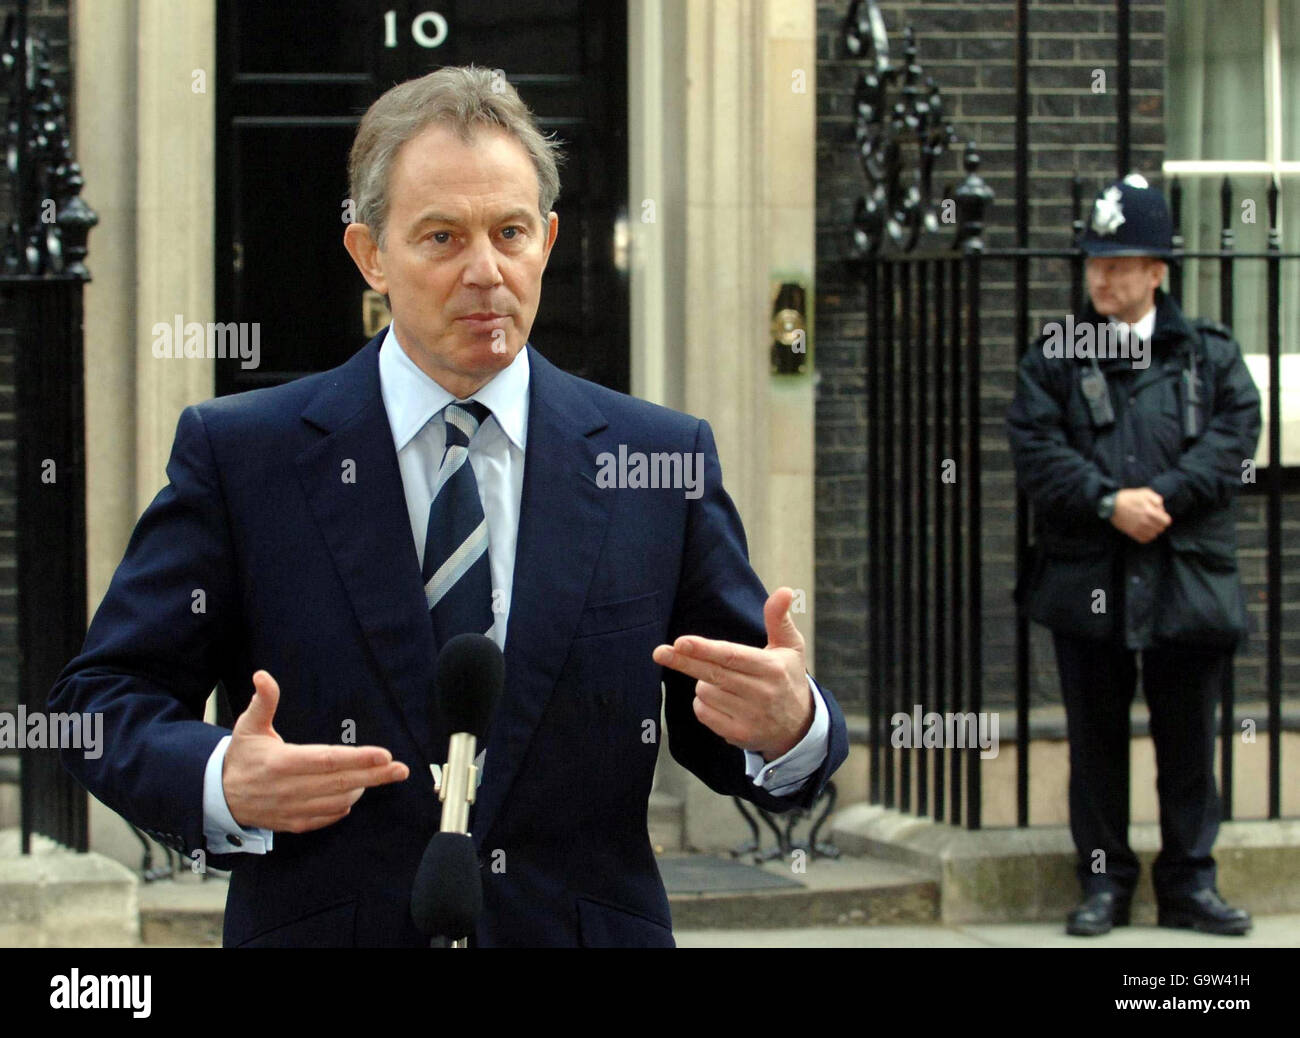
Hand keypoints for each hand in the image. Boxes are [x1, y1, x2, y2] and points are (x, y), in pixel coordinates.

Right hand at [222, 670, 408, 833]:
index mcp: (281, 763)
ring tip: (378, 775)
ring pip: (337, 802)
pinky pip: (326, 818)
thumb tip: (263, 676)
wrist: (217, 796)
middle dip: (374, 776)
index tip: (384, 755)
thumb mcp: (248, 725)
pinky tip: (354, 794)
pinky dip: (343, 807)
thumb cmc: (241, 757)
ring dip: (360, 789)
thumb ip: (263, 701)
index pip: (327, 761)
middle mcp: (288, 789)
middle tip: (401, 770)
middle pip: (340, 783)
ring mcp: (291, 809)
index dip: (357, 758)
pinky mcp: (292, 823)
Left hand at [652, 587, 812, 761]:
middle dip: (684, 662)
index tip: (681, 642)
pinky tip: (720, 700)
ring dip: (704, 683)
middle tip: (660, 652)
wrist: (799, 727)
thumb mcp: (790, 646)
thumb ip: (779, 618)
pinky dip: (703, 703)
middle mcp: (761, 694)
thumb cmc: (787, 678)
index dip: (705, 649)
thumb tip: (785, 590)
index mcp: (771, 668)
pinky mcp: (739, 735)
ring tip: (724, 682)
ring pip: (705, 693)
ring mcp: (750, 717)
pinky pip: (704, 713)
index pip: (732, 656)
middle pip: (713, 675)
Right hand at [1111, 487, 1171, 543]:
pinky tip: (1143, 530)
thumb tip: (1162, 510)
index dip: (1164, 518)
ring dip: (1152, 530)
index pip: (1166, 522)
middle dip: (1159, 524)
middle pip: (1161, 529)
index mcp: (1150, 511)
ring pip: (1153, 535)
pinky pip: (1145, 540)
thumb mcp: (1145, 492)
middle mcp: (1146, 522)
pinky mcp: (1132, 533)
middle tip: (1152, 519)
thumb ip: (1157, 499)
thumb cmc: (1129, 497)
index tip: (1159, 515)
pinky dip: (1146, 536)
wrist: (1111, 505)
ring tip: (1147, 524)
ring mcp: (1138, 529)